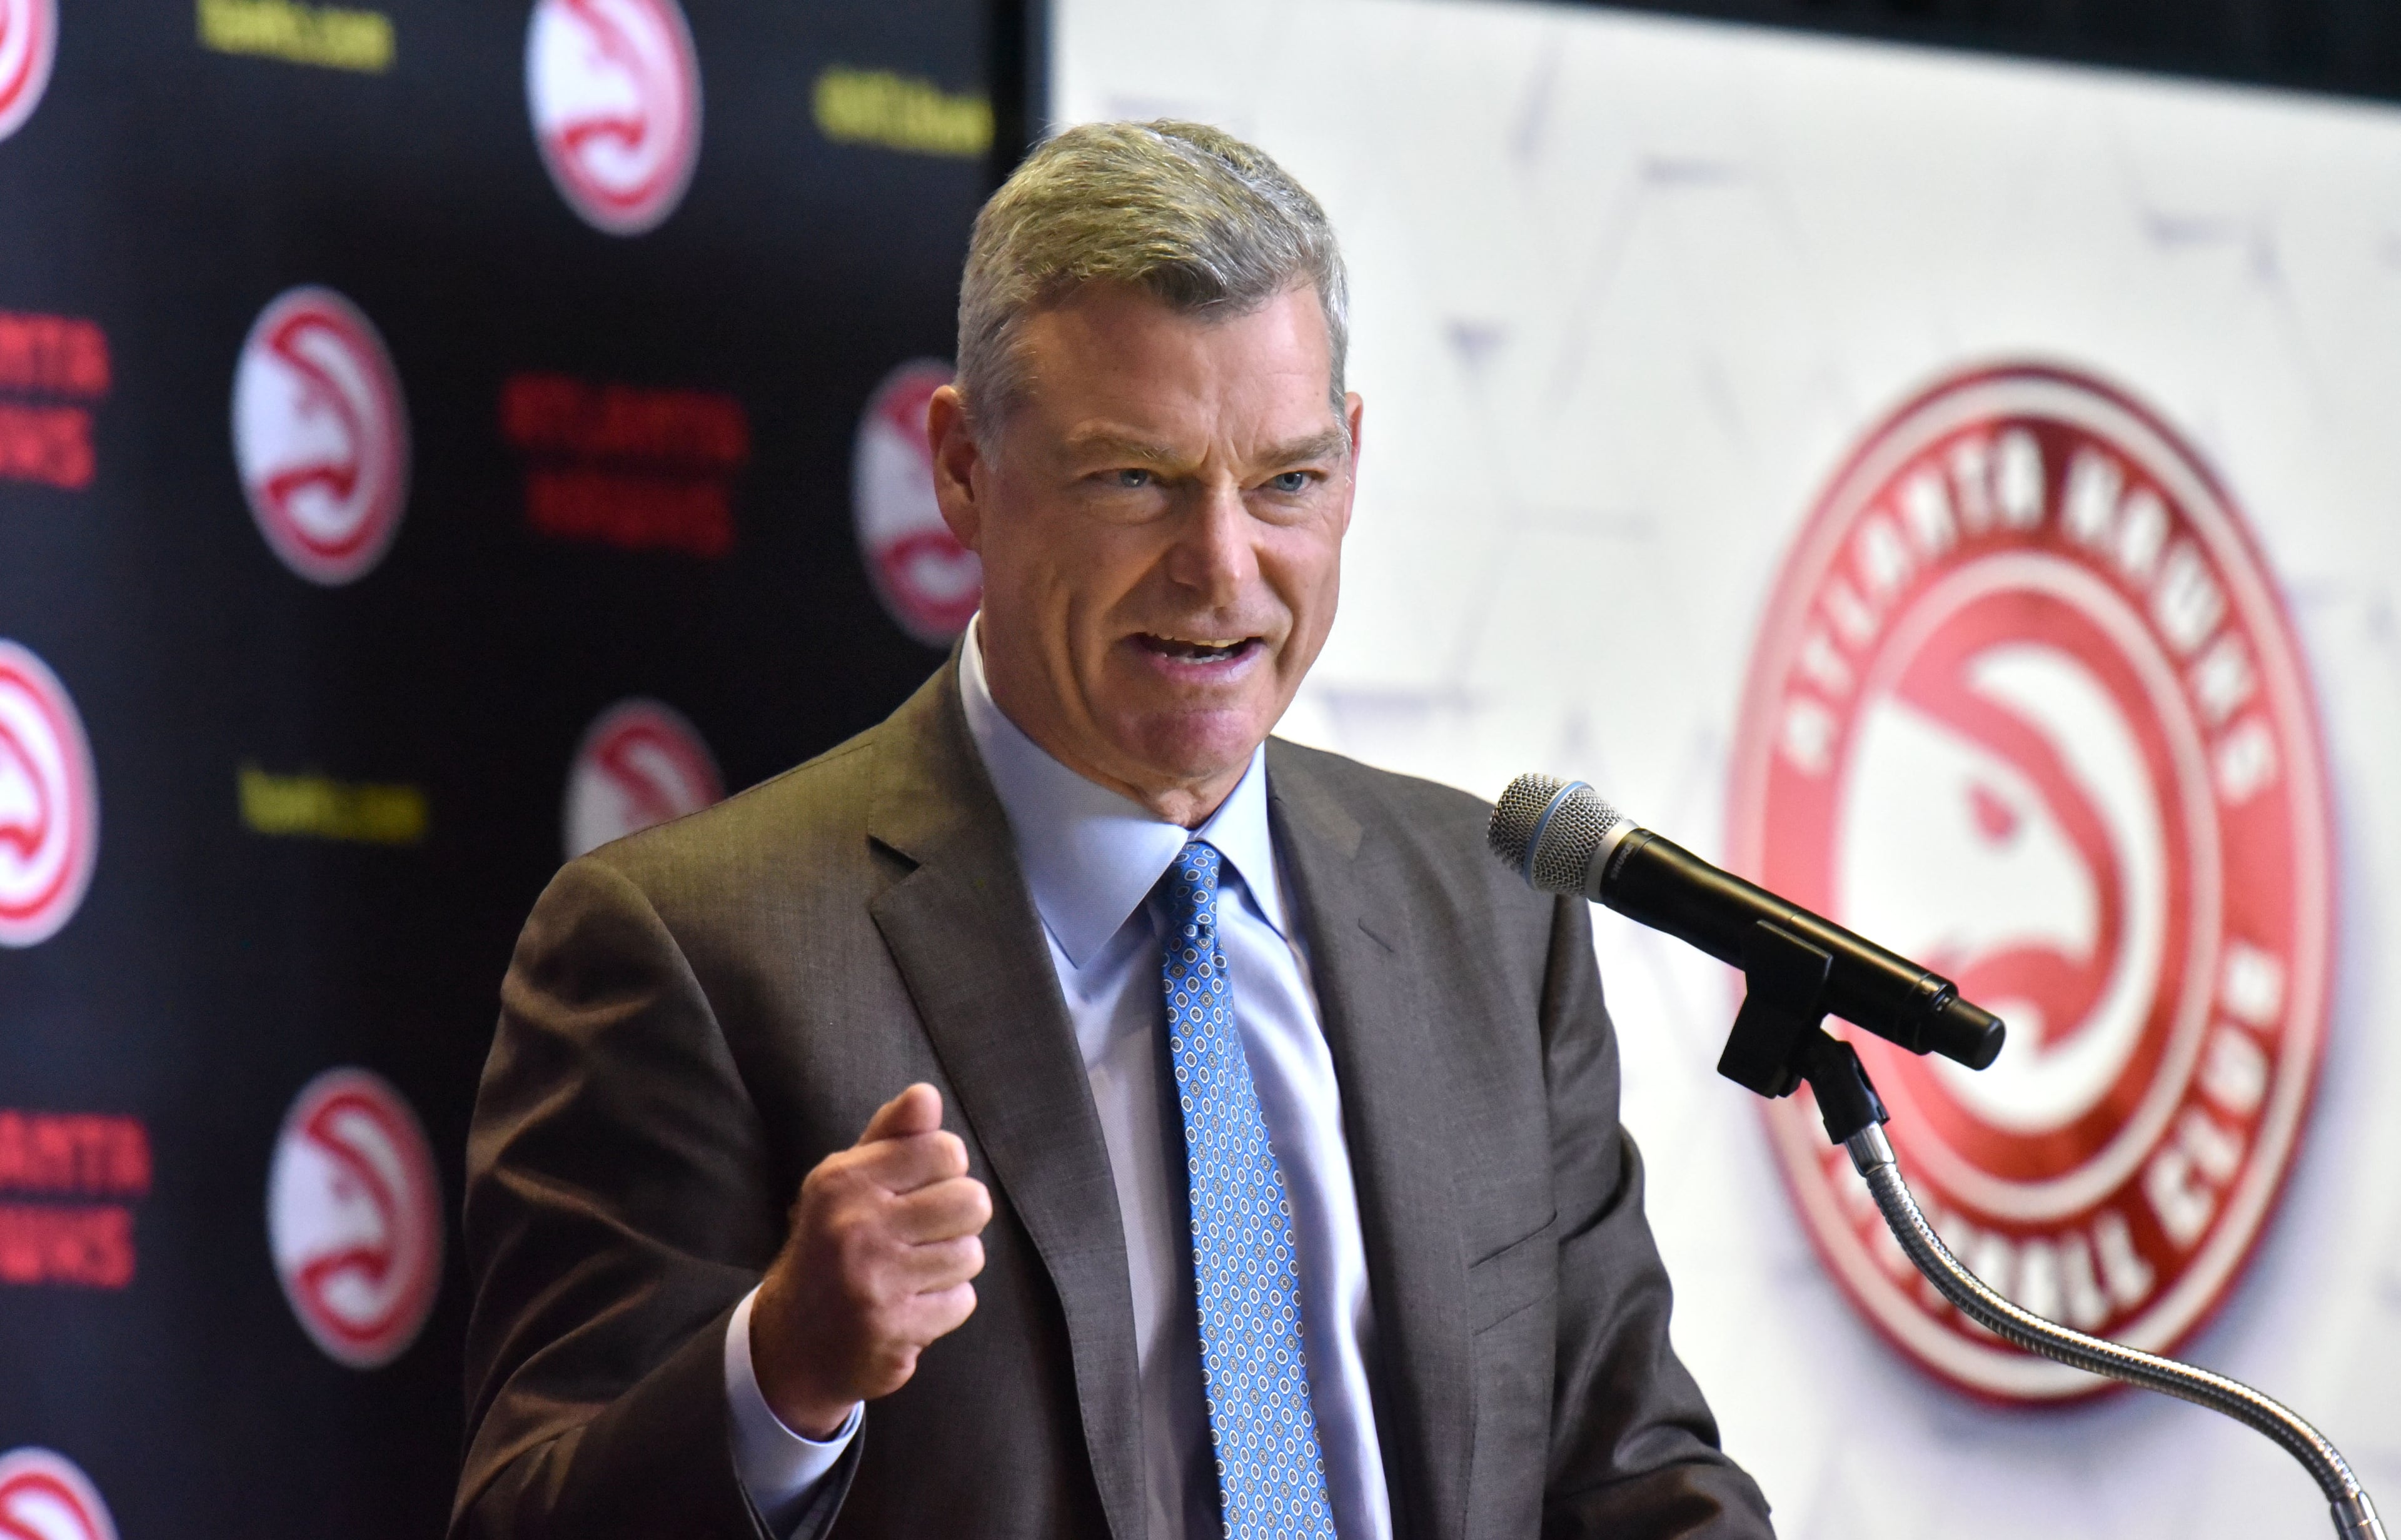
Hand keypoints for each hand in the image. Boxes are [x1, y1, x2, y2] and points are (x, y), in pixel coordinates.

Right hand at [749, 1084, 991, 1438]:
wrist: (792, 1341)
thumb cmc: (834, 1245)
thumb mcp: (849, 1182)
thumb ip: (892, 1136)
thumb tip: (926, 1095)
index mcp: (844, 1181)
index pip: (945, 1151)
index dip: (946, 1171)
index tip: (922, 1189)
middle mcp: (855, 1226)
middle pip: (970, 1201)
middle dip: (958, 1219)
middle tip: (926, 1234)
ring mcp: (873, 1280)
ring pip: (970, 1254)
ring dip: (951, 1266)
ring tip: (914, 1272)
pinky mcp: (891, 1329)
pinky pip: (961, 1301)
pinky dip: (944, 1306)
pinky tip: (910, 1305)